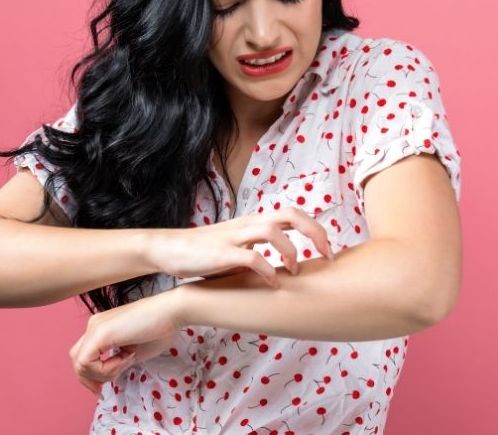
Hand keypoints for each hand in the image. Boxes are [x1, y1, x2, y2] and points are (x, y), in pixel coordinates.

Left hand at [68, 288, 182, 399]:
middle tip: (103, 390)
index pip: (83, 356)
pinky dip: (104, 370)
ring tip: (126, 362)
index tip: (103, 388)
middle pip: (76, 360)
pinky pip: (87, 362)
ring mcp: (95, 327)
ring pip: (80, 364)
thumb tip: (109, 376)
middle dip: (89, 380)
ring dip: (102, 374)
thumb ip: (118, 363)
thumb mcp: (134, 352)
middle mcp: (94, 325)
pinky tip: (125, 359)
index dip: (91, 376)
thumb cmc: (160, 329)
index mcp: (101, 328)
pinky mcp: (100, 332)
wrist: (172, 311)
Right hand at [148, 207, 333, 286]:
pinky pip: (252, 257)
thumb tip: (284, 268)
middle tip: (327, 255)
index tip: (328, 251)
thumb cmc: (204, 252)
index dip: (316, 228)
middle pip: (290, 214)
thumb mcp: (237, 247)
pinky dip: (268, 271)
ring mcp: (235, 237)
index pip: (293, 213)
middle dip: (315, 233)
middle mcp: (247, 224)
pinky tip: (273, 285)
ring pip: (273, 231)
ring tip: (295, 271)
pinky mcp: (222, 253)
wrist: (170, 249)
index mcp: (253, 222)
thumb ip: (259, 250)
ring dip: (291, 251)